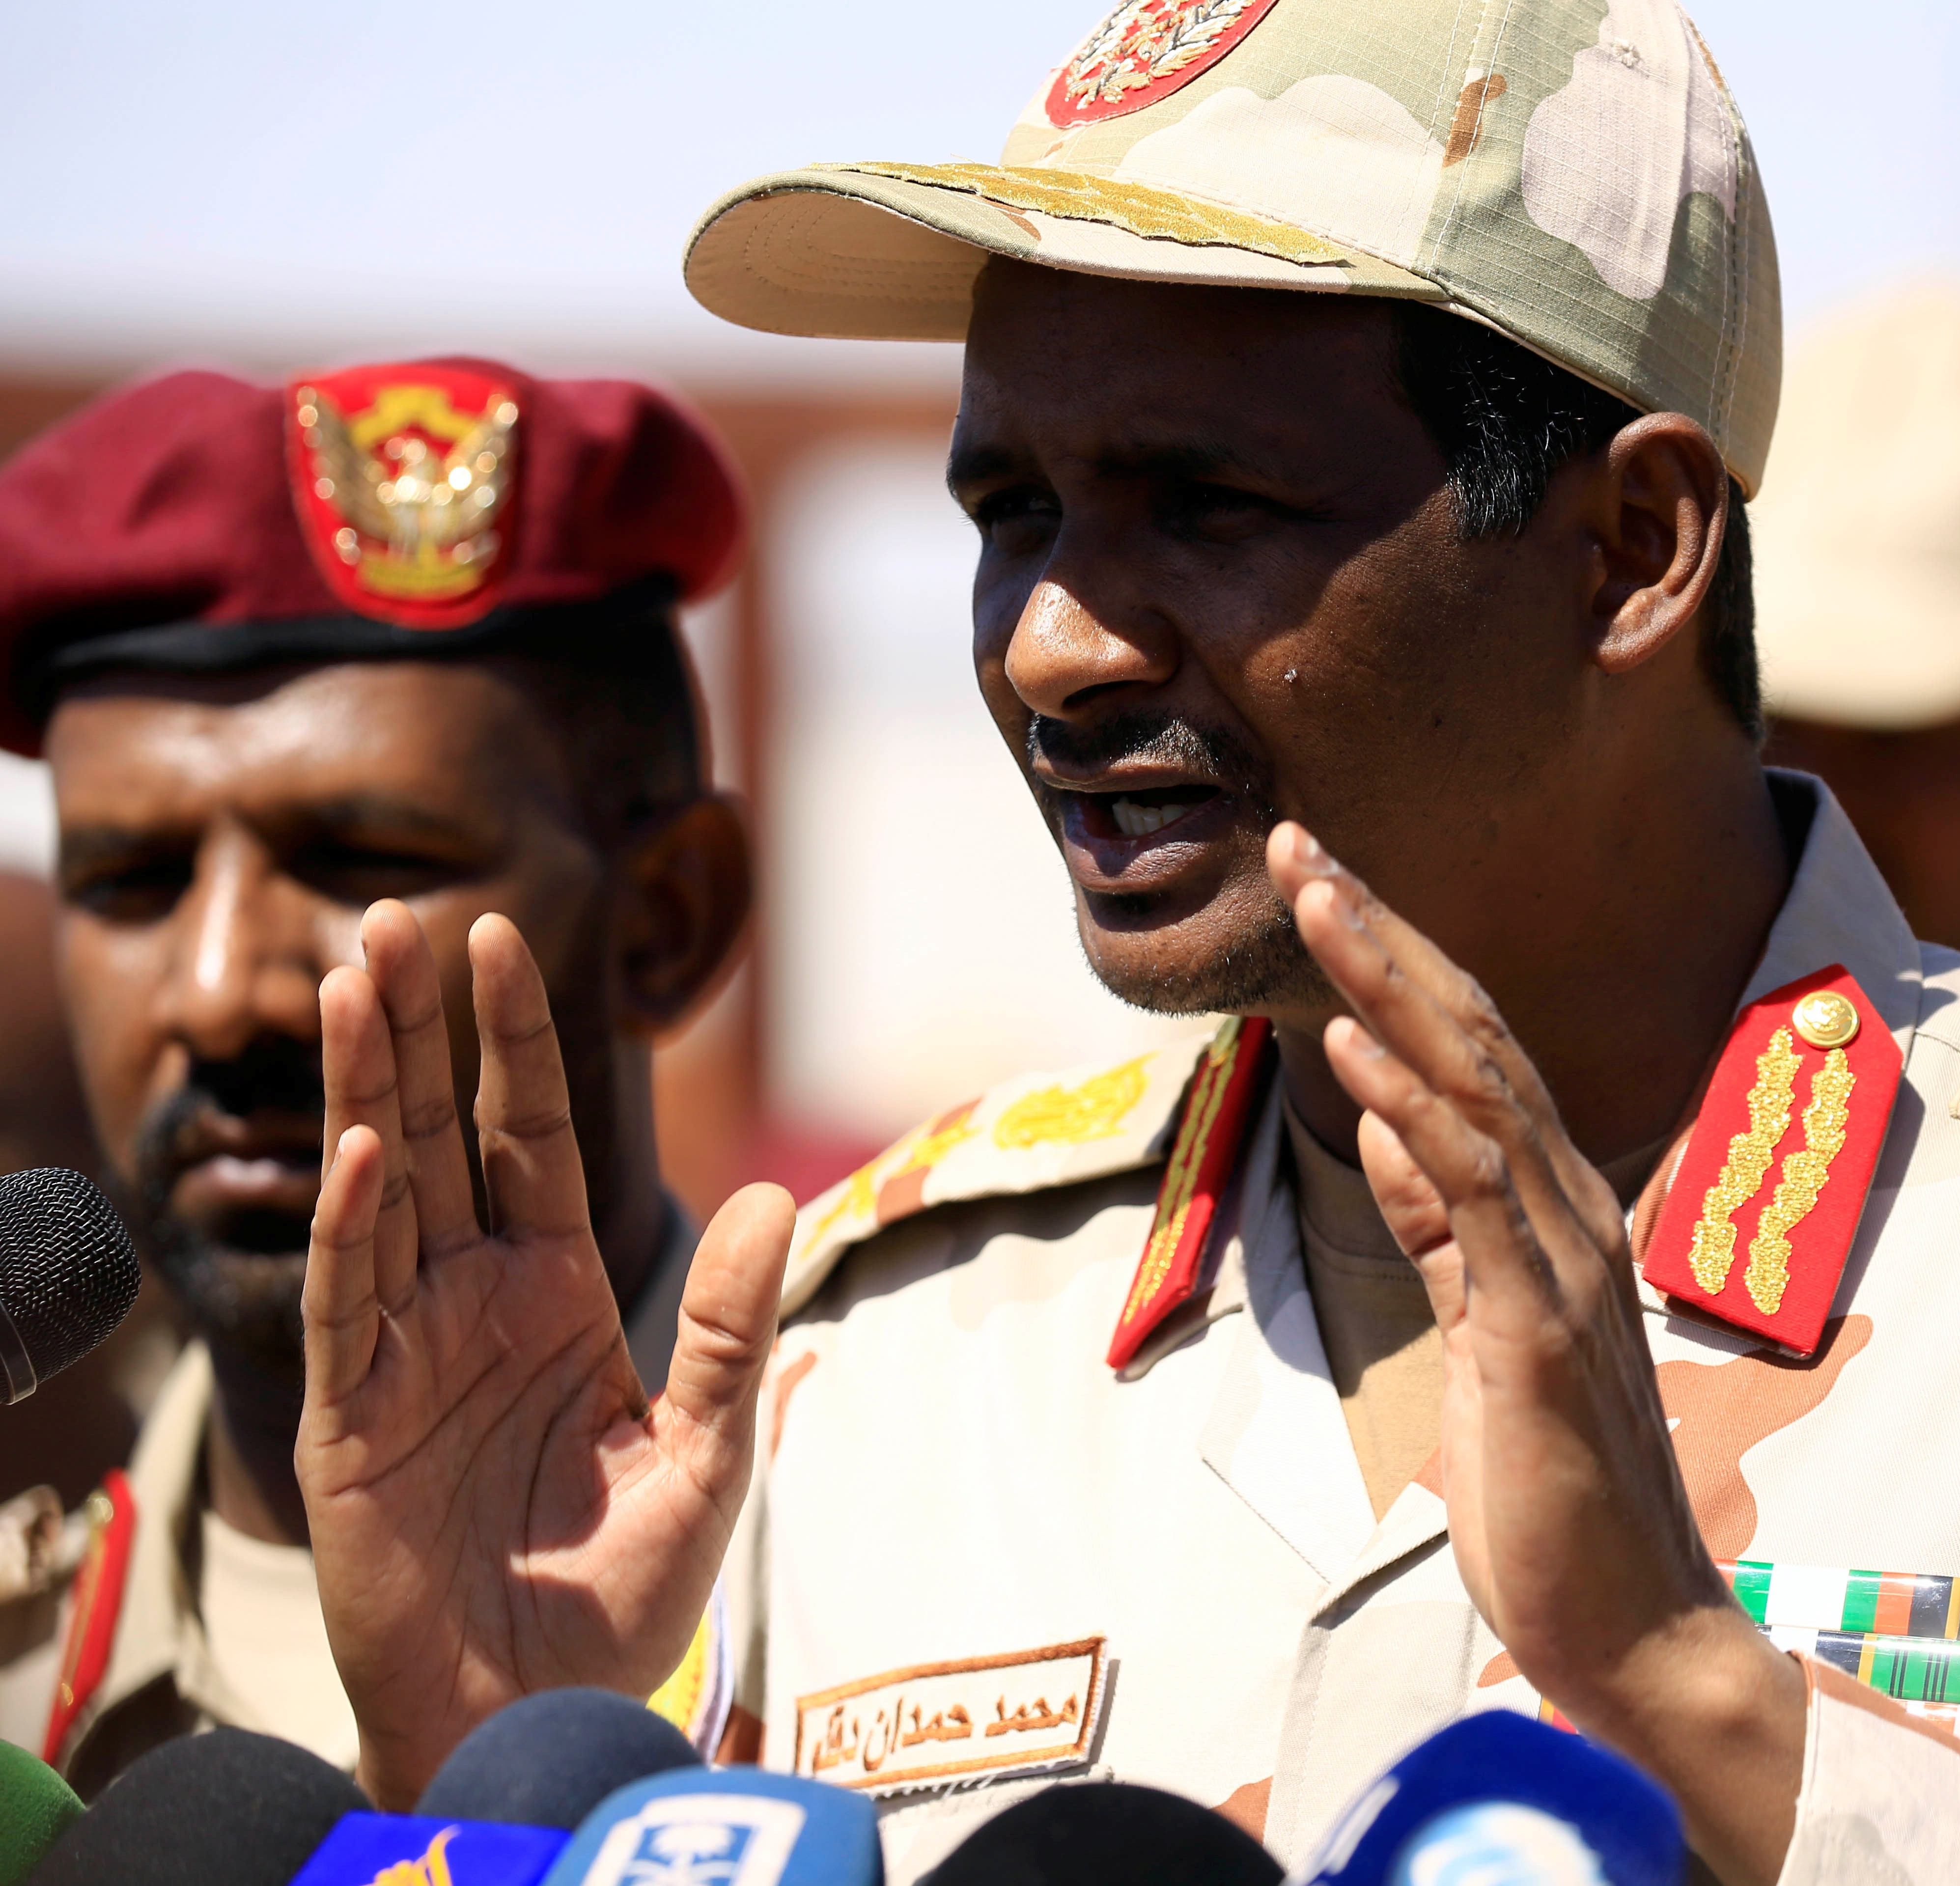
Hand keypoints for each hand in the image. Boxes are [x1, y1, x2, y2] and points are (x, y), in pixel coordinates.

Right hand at [296, 902, 792, 1806]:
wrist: (544, 1703)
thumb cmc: (619, 1592)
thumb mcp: (705, 1449)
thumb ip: (734, 1327)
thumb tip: (776, 1195)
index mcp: (551, 1292)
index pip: (523, 1135)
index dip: (508, 1040)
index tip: (495, 937)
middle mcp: (468, 1302)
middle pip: (435, 1136)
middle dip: (412, 1029)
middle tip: (389, 918)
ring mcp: (400, 1353)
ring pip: (374, 1193)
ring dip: (363, 1090)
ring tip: (352, 983)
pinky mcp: (349, 1418)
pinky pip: (347, 1303)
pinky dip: (352, 1227)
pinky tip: (362, 1151)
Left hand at [1267, 826, 1804, 1885]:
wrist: (1635, 1628)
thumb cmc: (1557, 1493)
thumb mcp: (1480, 1336)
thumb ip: (1447, 1235)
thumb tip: (1394, 1138)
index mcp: (1553, 1215)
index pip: (1470, 1057)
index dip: (1396, 962)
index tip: (1321, 884)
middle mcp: (1571, 1214)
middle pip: (1472, 1039)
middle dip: (1383, 932)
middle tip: (1301, 842)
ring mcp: (1564, 1265)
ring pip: (1474, 1088)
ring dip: (1390, 983)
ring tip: (1318, 894)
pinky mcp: (1537, 1330)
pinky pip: (1473, 1194)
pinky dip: (1415, 1108)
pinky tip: (1356, 1043)